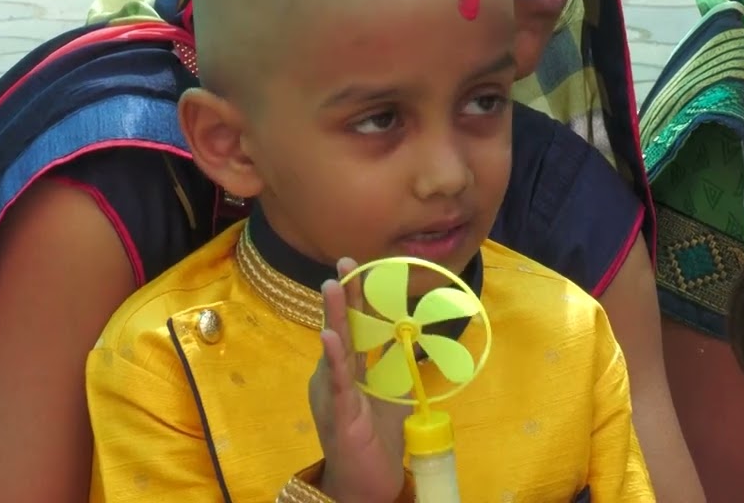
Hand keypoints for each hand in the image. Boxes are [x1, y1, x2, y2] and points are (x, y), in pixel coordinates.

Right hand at [309, 258, 407, 502]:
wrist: (366, 483)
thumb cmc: (375, 440)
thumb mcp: (390, 394)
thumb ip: (395, 366)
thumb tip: (413, 336)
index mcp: (347, 371)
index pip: (354, 328)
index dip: (357, 298)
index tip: (358, 267)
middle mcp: (335, 377)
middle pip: (343, 329)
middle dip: (345, 296)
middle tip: (345, 263)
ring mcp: (334, 394)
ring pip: (336, 349)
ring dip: (336, 317)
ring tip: (333, 287)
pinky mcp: (339, 414)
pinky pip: (338, 383)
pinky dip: (333, 358)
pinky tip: (330, 337)